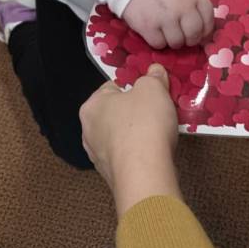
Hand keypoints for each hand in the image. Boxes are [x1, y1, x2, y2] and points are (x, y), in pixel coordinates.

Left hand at [79, 64, 178, 214]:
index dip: (135, 87)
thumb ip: (153, 76)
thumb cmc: (144, 123)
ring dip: (137, 134)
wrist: (145, 173)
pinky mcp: (111, 176)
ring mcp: (98, 157)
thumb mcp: (153, 88)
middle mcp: (88, 131)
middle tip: (158, 111)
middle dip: (136, 111)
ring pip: (121, 136)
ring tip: (160, 133)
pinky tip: (154, 153)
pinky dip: (139, 153)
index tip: (152, 92)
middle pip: (117, 113)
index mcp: (91, 106)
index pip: (113, 87)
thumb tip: (154, 71)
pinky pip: (127, 156)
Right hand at [123, 0, 212, 48]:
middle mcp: (182, 8)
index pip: (209, 20)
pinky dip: (157, 40)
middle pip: (194, 35)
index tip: (200, 33)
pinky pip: (159, 44)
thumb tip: (202, 28)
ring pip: (177, 43)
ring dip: (172, 40)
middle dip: (190, 39)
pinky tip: (154, 30)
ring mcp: (165, 18)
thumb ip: (194, 3)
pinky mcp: (148, 27)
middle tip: (182, 35)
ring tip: (165, 30)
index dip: (206, 30)